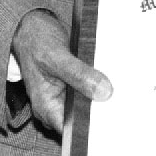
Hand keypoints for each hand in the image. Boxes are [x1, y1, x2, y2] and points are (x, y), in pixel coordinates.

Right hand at [11, 9, 111, 130]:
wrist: (31, 26)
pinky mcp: (74, 83)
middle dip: (102, 111)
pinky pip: (90, 89)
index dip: (93, 126)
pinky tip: (115, 79)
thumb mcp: (57, 58)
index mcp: (47, 107)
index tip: (114, 118)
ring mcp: (65, 95)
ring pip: (89, 103)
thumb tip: (104, 91)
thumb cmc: (37, 42)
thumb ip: (79, 75)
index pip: (73, 129)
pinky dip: (100, 85)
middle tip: (124, 102)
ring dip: (103, 97)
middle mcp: (55, 106)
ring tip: (122, 90)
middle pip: (84, 118)